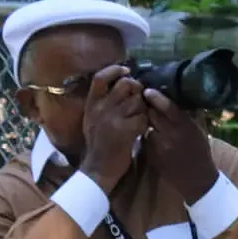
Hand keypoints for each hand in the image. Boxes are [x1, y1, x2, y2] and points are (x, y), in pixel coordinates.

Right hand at [80, 66, 147, 191]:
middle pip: (126, 85)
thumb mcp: (93, 119)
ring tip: (138, 119)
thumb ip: (103, 102)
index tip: (126, 70)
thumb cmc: (99, 143)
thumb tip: (122, 82)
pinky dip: (145, 124)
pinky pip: (143, 118)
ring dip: (143, 109)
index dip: (115, 70)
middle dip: (138, 90)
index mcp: (92, 104)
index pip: (100, 78)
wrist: (98, 169)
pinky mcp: (124, 131)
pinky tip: (140, 130)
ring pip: (137, 101)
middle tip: (139, 100)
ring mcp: (112, 119)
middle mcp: (100, 108)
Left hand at [143, 88, 218, 202]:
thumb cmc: (201, 152)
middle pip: (152, 114)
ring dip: (147, 121)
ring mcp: (159, 145)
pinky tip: (153, 137)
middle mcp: (171, 134)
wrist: (196, 179)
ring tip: (149, 119)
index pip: (168, 108)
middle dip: (148, 107)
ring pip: (147, 126)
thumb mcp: (200, 131)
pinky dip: (148, 135)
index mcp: (186, 127)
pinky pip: (145, 139)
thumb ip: (192, 115)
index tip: (148, 91)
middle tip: (145, 101)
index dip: (157, 97)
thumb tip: (186, 97)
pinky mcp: (152, 154)